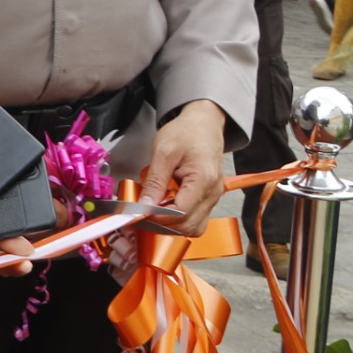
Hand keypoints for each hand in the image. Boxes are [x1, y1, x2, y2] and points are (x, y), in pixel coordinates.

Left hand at [140, 101, 228, 224]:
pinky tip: (166, 207)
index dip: (158, 215)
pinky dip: (179, 219)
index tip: (140, 211)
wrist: (203, 125)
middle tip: (143, 211)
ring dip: (171, 224)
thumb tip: (144, 206)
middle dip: (162, 222)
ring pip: (193, 227)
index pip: (180, 212)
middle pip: (187, 224)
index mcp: (203, 180)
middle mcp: (212, 193)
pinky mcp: (208, 199)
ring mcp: (213, 198)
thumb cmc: (187, 133)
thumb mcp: (163, 152)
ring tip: (154, 208)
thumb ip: (155, 181)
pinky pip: (195, 219)